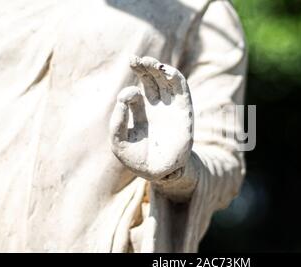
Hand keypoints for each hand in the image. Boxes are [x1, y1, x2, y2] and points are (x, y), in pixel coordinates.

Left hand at [109, 56, 193, 180]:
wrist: (159, 173)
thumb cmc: (136, 159)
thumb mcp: (119, 141)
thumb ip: (117, 120)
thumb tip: (123, 97)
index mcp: (141, 113)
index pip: (135, 93)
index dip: (129, 91)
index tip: (126, 98)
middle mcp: (156, 108)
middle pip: (151, 80)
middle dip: (143, 67)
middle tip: (134, 59)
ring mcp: (170, 107)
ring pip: (165, 80)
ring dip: (158, 68)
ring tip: (148, 61)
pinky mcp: (183, 110)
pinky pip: (181, 89)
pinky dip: (175, 77)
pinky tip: (165, 70)